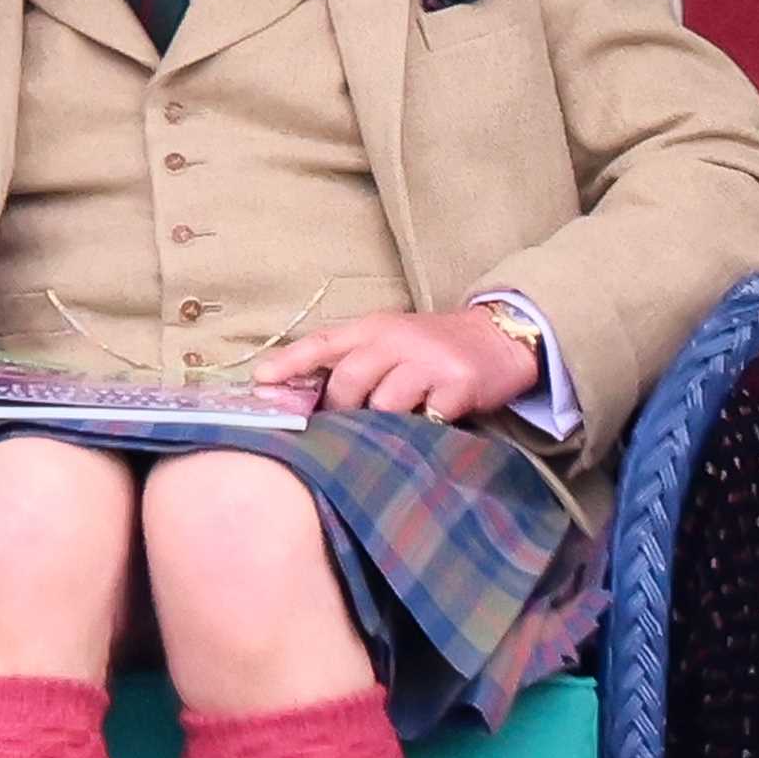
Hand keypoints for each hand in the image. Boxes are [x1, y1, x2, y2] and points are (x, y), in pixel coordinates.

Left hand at [253, 308, 539, 419]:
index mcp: (372, 328)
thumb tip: (301, 396)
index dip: (289, 362)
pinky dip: (422, 428)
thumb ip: (351, 360)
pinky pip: (427, 418)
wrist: (498, 337)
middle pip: (349, 380)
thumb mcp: (388, 340)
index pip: (322, 343)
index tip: (260, 381)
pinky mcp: (458, 385)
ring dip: (383, 422)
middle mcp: (396, 340)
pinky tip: (428, 424)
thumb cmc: (431, 346)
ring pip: (384, 403)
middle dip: (342, 409)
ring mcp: (428, 361)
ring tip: (396, 422)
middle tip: (351, 423)